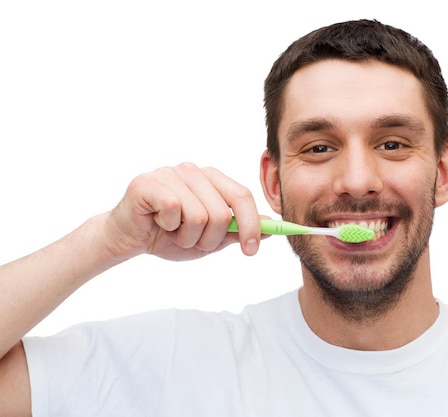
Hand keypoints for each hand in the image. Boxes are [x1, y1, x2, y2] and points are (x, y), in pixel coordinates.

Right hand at [105, 162, 262, 260]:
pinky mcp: (148, 183)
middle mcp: (193, 171)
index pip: (242, 195)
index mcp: (211, 179)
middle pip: (222, 212)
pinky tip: (158, 224)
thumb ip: (238, 230)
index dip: (252, 224)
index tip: (252, 249)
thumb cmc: (168, 236)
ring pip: (199, 215)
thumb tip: (272, 228)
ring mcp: (170, 174)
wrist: (129, 240)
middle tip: (194, 242)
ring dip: (187, 237)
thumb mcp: (210, 238)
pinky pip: (173, 210)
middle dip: (210, 239)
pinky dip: (168, 228)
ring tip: (174, 233)